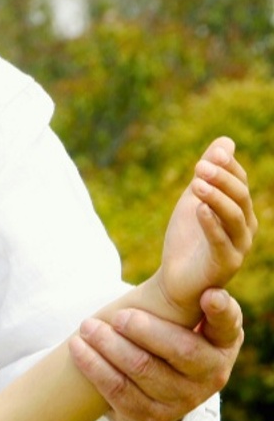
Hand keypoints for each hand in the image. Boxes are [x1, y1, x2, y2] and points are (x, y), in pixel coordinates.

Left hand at [71, 288, 243, 420]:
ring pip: (143, 369)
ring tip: (87, 327)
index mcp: (222, 343)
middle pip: (180, 350)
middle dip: (144, 330)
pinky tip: (77, 348)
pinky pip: (117, 390)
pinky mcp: (150, 416)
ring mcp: (183, 399)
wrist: (153, 391)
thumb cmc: (167, 336)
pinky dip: (94, 366)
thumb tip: (175, 243)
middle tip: (118, 315)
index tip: (208, 294)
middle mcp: (211, 374)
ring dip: (109, 346)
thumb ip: (181, 295)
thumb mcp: (182, 318)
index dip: (220, 311)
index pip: (227, 326)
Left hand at [153, 137, 256, 323]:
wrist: (175, 280)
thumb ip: (208, 174)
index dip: (228, 166)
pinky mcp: (226, 264)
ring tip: (197, 183)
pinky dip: (211, 224)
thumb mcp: (194, 200)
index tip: (212, 152)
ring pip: (234, 217)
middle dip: (222, 179)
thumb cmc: (187, 239)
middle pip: (240, 197)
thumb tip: (225, 141)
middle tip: (199, 166)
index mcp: (240, 210)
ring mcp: (238, 247)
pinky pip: (221, 242)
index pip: (240, 182)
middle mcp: (245, 228)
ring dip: (217, 198)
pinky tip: (198, 209)